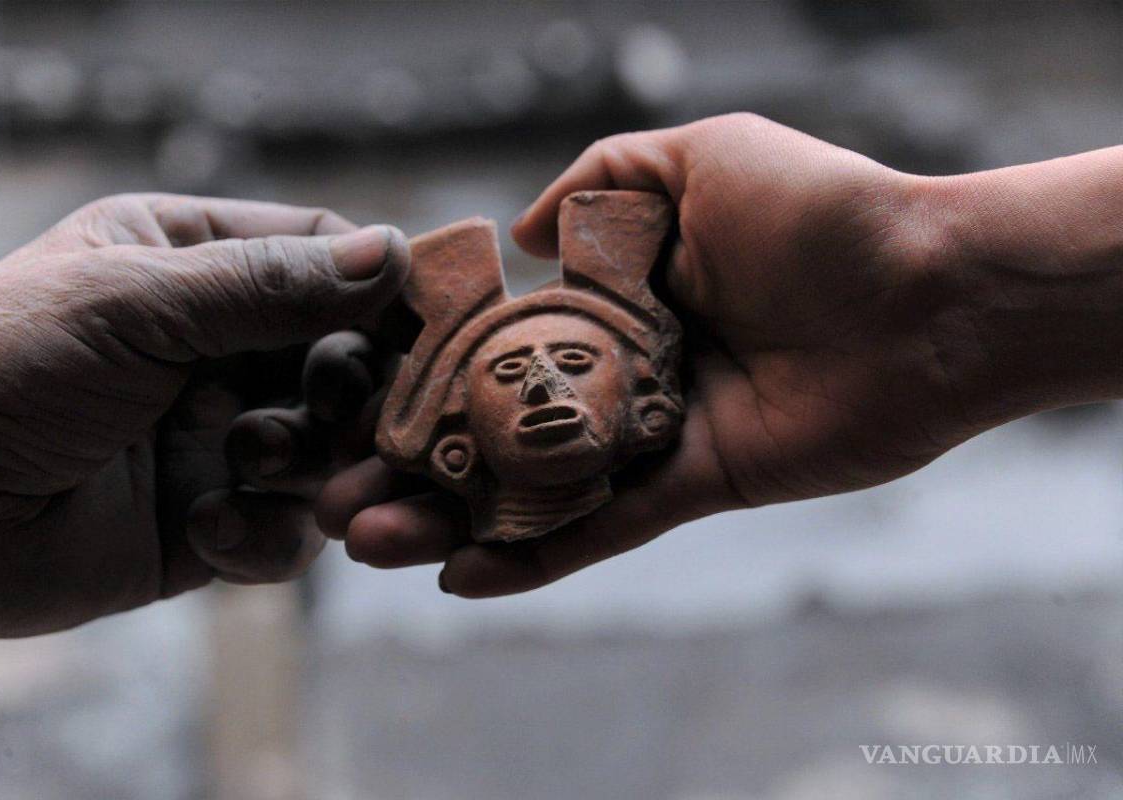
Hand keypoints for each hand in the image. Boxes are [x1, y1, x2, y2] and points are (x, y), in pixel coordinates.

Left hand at [0, 194, 408, 634]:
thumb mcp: (134, 301)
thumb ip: (268, 284)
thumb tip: (394, 255)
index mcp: (195, 265)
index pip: (326, 259)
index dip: (384, 289)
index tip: (430, 323)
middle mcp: (217, 350)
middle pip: (347, 363)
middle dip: (352, 396)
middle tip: (344, 415)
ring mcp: (215, 438)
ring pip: (328, 456)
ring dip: (306, 467)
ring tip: (251, 466)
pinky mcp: (206, 524)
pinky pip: (284, 537)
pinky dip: (260, 536)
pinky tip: (202, 526)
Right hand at [316, 114, 1122, 596]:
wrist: (932, 292)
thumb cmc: (820, 211)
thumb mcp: (696, 159)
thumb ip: (601, 182)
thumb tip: (523, 233)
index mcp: (613, 295)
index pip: (492, 338)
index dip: (419, 372)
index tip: (347, 398)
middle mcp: (620, 367)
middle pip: (495, 422)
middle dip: (412, 461)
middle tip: (335, 495)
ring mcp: (651, 432)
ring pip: (533, 484)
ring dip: (450, 519)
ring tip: (369, 542)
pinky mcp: (692, 485)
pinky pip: (602, 527)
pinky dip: (534, 554)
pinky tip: (462, 576)